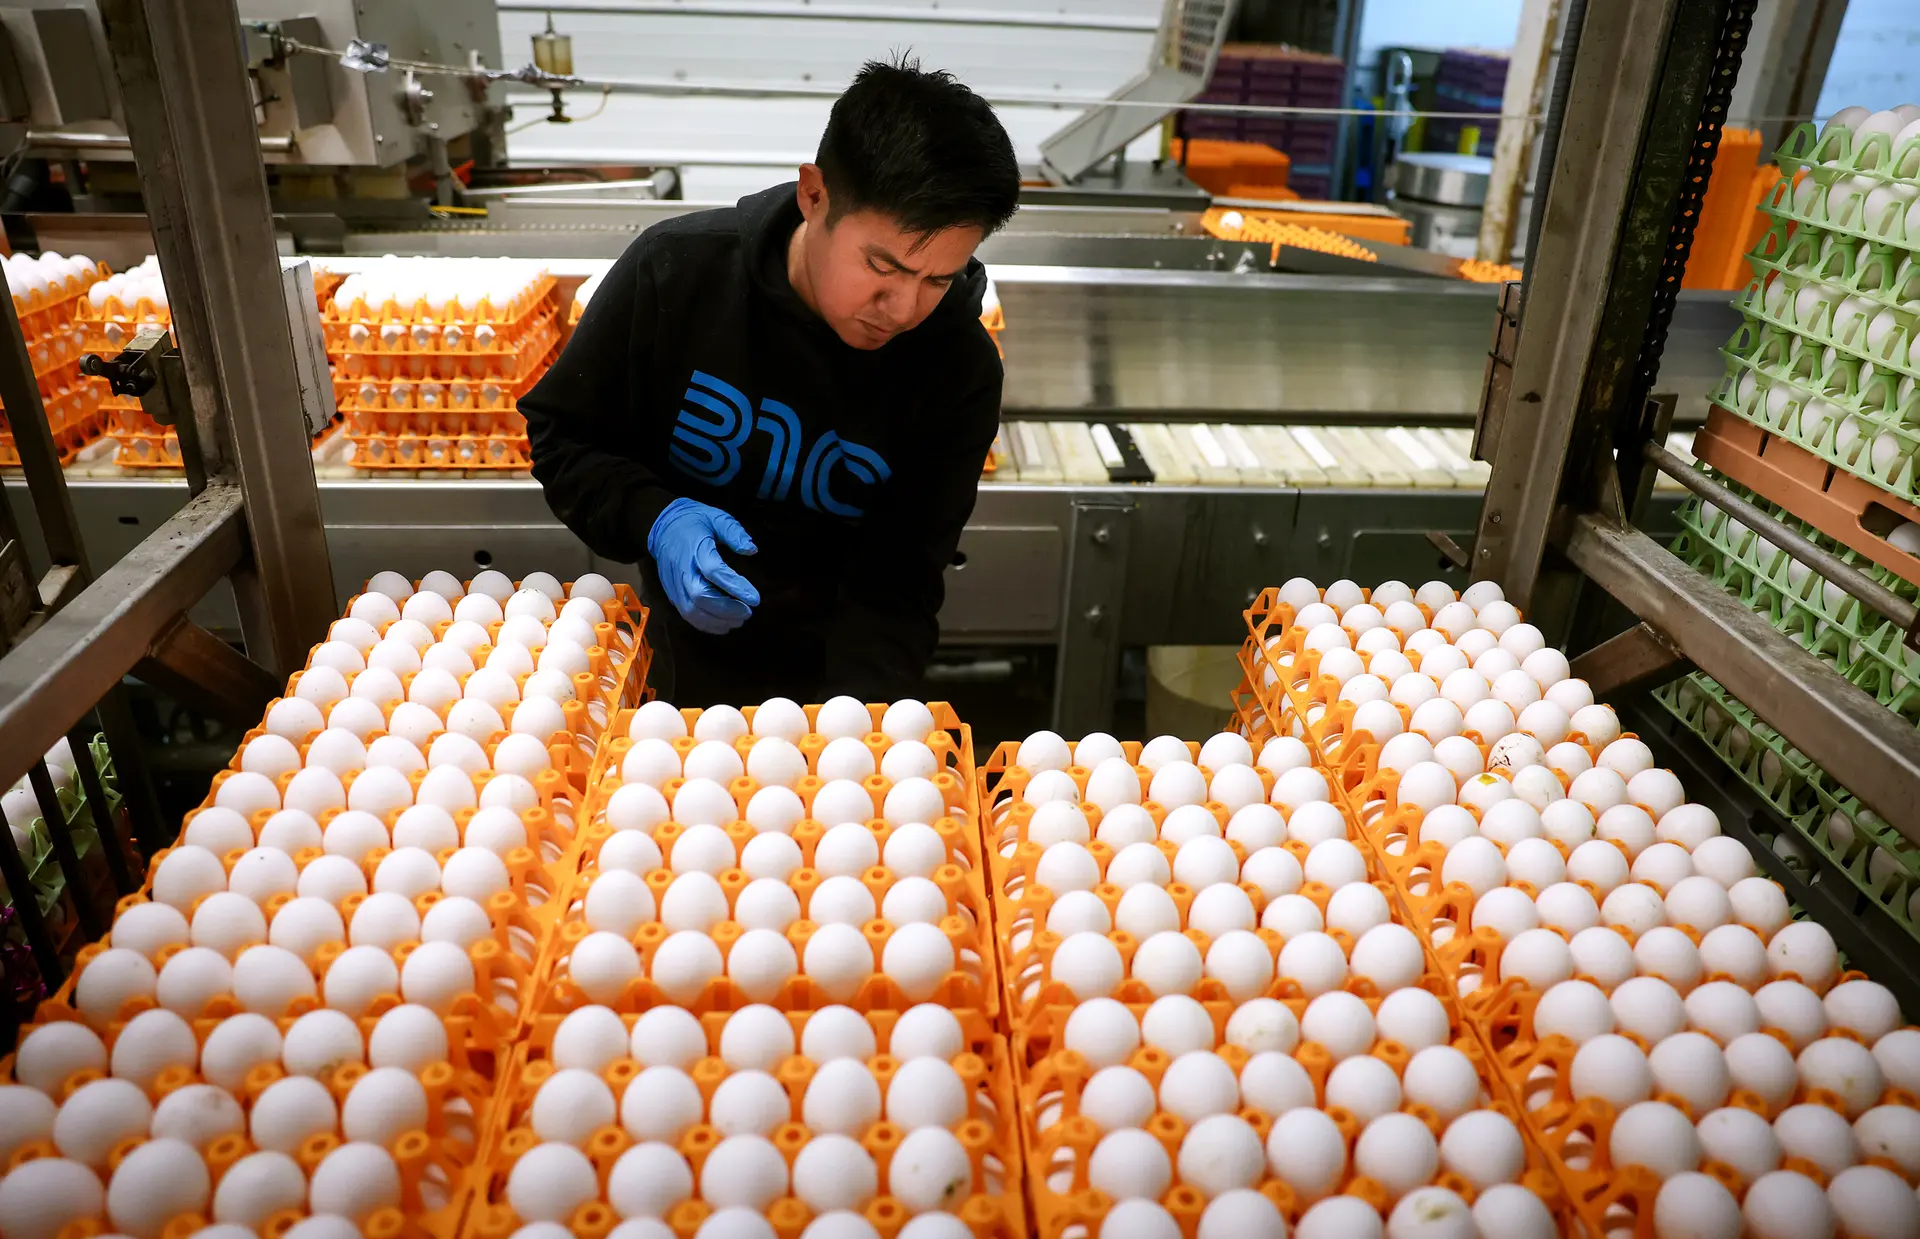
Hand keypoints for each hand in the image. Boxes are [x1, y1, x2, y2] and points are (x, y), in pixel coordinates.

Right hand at [647, 498, 760, 633]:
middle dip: (726, 610)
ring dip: (716, 621)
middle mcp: (682, 568)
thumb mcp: (717, 518)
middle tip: (747, 612)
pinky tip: (722, 624)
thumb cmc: (695, 521)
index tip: (755, 599)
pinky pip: (686, 613)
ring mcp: (674, 583)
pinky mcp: (671, 592)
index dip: (735, 587)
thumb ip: (734, 532)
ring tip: (738, 621)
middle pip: (700, 596)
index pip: (714, 571)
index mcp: (695, 547)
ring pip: (691, 610)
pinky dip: (705, 624)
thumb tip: (752, 550)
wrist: (662, 526)